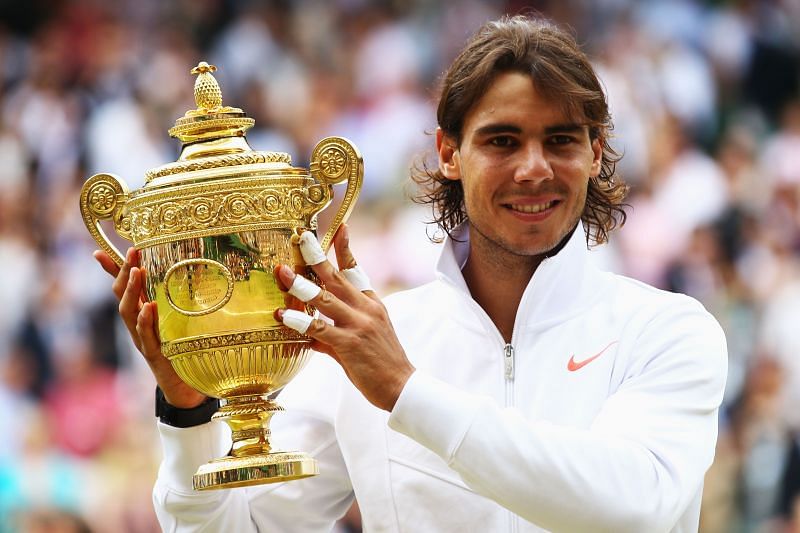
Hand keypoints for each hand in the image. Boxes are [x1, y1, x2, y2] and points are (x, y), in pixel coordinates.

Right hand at [93, 247, 205, 408]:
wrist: (184, 387)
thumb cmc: (181, 351)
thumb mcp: (177, 322)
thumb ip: (176, 304)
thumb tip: (195, 274)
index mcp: (141, 316)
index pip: (123, 289)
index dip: (112, 271)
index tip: (98, 251)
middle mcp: (136, 326)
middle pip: (122, 296)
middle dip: (124, 272)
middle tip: (132, 252)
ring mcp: (142, 340)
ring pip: (128, 313)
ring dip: (131, 291)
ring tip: (137, 271)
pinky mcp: (155, 353)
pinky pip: (146, 335)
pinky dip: (146, 320)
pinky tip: (149, 306)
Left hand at [274, 226, 414, 411]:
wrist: (402, 387)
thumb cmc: (382, 364)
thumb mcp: (363, 339)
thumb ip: (334, 332)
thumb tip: (311, 335)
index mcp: (371, 304)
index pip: (357, 269)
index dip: (346, 248)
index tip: (339, 227)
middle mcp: (366, 309)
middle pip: (337, 276)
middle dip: (316, 256)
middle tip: (300, 237)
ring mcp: (358, 325)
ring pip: (325, 298)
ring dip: (301, 285)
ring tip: (282, 272)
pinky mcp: (350, 344)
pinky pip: (320, 329)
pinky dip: (300, 321)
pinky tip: (283, 316)